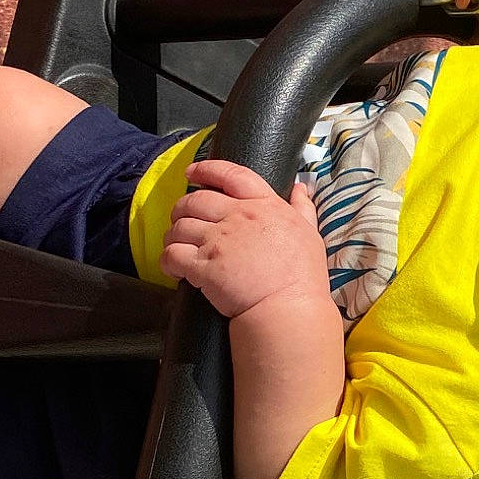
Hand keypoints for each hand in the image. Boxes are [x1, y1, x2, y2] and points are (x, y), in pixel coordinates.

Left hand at [160, 160, 332, 321]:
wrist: (289, 308)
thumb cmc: (303, 276)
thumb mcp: (310, 233)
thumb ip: (303, 208)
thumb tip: (300, 188)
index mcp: (263, 206)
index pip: (231, 174)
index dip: (207, 169)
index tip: (193, 172)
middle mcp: (237, 217)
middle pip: (196, 200)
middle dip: (182, 207)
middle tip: (182, 218)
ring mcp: (217, 241)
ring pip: (179, 226)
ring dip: (173, 235)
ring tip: (177, 244)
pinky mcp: (203, 267)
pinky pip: (172, 255)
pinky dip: (167, 260)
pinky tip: (173, 268)